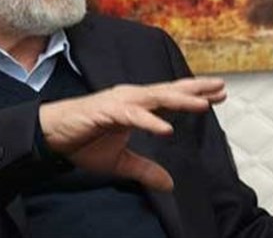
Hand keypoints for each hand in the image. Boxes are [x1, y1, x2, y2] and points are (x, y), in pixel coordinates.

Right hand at [38, 77, 225, 190]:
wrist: (51, 135)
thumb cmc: (82, 142)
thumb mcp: (119, 161)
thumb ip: (144, 169)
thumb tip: (169, 183)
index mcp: (134, 106)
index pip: (169, 98)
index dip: (193, 96)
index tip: (219, 95)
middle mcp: (130, 98)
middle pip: (168, 92)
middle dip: (195, 91)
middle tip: (221, 88)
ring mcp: (118, 102)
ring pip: (154, 98)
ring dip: (179, 101)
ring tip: (203, 105)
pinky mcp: (105, 111)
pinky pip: (132, 116)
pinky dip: (149, 121)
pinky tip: (166, 129)